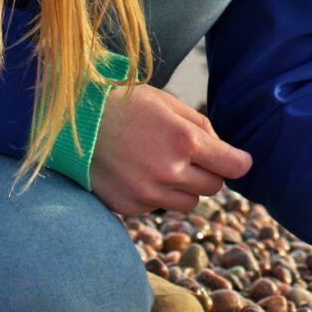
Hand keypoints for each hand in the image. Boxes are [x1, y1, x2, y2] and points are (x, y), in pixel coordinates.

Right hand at [89, 85, 251, 215]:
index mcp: (183, 140)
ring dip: (183, 187)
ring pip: (189, 202)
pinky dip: (156, 194)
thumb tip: (226, 152)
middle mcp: (168, 171)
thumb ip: (201, 127)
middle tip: (192, 158)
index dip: (239, 163)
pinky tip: (138, 172)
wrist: (72, 122)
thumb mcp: (167, 103)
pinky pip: (158, 207)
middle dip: (209, 173)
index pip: (232, 166)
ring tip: (161, 164)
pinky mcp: (128, 206)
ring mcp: (147, 193)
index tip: (238, 161)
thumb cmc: (124, 105)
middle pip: (213, 187)